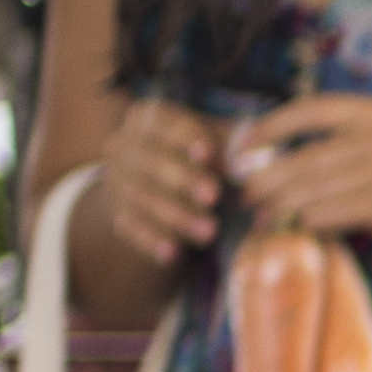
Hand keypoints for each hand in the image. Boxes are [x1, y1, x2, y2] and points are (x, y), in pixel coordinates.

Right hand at [94, 98, 228, 264]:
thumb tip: (255, 150)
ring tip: (209, 232)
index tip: (209, 152)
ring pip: (142, 198)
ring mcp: (117, 181)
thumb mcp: (216, 142)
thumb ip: (234, 143)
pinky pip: (131, 228)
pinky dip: (151, 241)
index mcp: (145, 119)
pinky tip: (172, 253)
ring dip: (176, 216)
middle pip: (149, 161)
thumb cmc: (201, 158)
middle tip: (213, 196)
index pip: (161, 123)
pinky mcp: (118, 214)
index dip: (185, 137)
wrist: (161, 187)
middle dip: (182, 178)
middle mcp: (123, 146)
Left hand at [226, 94, 371, 260]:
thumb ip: (328, 146)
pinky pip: (333, 211)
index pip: (308, 110)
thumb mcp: (368, 146)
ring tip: (261, 213)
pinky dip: (308, 219)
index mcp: (368, 113)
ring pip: (315, 186)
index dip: (270, 127)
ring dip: (282, 203)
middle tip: (246, 191)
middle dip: (269, 176)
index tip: (244, 145)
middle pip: (307, 156)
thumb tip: (267, 159)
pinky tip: (293, 224)